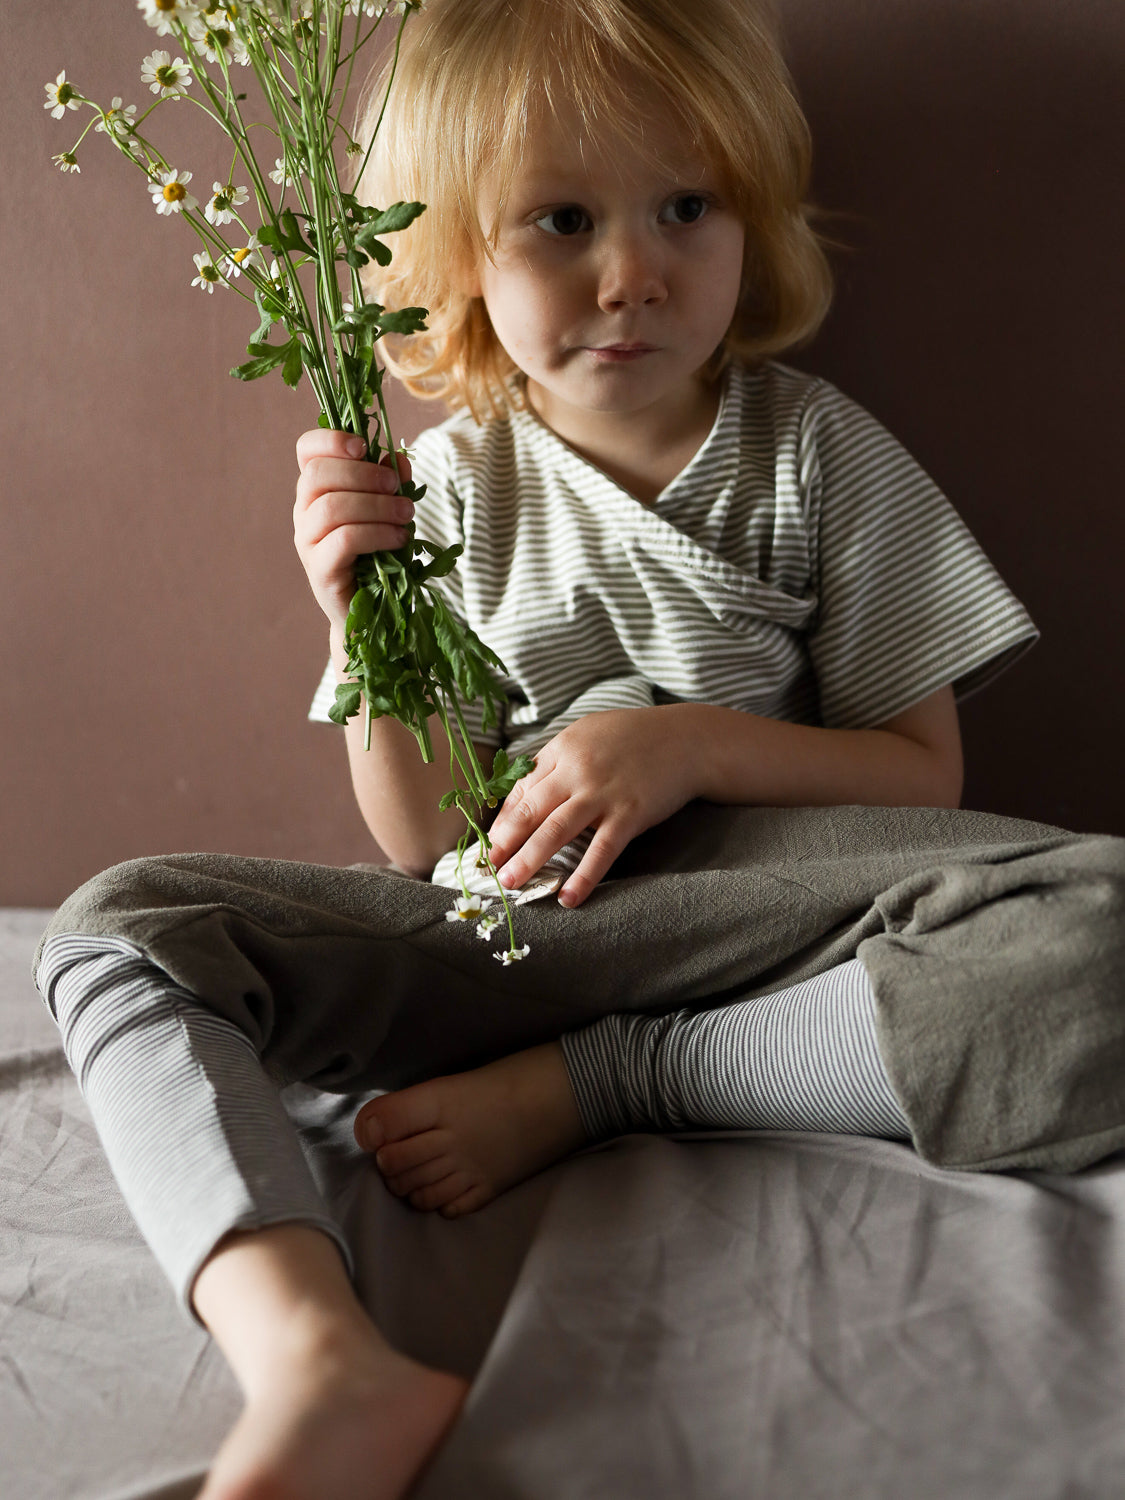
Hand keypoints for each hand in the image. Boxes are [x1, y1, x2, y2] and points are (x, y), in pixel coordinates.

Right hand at [293, 429, 413, 635]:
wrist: (372, 613)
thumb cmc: (379, 556)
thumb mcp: (389, 512)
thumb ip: (391, 483)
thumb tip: (397, 457)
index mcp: (318, 490)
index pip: (306, 450)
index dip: (331, 440)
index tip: (363, 446)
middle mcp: (304, 513)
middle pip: (318, 475)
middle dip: (364, 474)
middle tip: (397, 488)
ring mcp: (308, 542)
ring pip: (332, 506)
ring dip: (377, 505)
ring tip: (407, 515)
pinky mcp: (320, 570)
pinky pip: (343, 540)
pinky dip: (377, 533)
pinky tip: (400, 539)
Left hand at [485, 708, 698, 907]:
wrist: (688, 739)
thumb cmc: (636, 738)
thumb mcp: (589, 735)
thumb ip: (558, 760)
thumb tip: (525, 793)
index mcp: (564, 747)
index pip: (522, 787)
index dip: (504, 818)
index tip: (492, 841)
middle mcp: (578, 769)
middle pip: (530, 810)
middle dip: (505, 841)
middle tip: (488, 867)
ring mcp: (604, 793)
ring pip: (555, 830)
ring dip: (529, 860)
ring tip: (511, 882)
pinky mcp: (630, 814)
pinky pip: (601, 850)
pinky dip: (583, 876)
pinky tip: (568, 898)